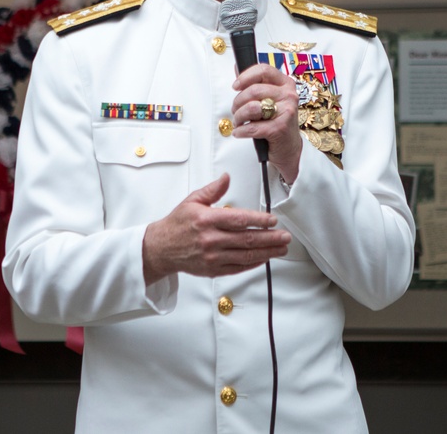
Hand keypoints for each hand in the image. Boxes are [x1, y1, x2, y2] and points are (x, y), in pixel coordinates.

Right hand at [142, 174, 291, 284]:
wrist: (161, 248)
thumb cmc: (177, 225)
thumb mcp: (192, 201)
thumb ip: (212, 190)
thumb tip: (226, 178)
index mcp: (206, 219)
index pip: (239, 220)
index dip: (259, 220)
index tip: (272, 220)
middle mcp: (210, 239)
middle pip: (247, 239)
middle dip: (270, 238)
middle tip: (285, 236)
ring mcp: (212, 256)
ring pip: (246, 255)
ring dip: (268, 252)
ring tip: (281, 248)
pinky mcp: (213, 269)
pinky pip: (239, 267)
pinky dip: (254, 263)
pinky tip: (264, 258)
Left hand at [230, 63, 302, 182]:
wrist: (289, 147)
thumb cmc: (275, 121)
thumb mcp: (268, 99)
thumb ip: (254, 83)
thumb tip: (237, 66)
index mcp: (285, 84)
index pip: (264, 70)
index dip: (245, 76)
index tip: (235, 86)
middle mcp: (289, 95)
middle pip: (253, 90)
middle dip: (238, 102)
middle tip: (236, 111)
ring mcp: (286, 111)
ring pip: (251, 107)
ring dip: (239, 117)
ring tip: (239, 122)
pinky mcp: (280, 128)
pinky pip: (252, 127)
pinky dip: (241, 131)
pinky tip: (240, 133)